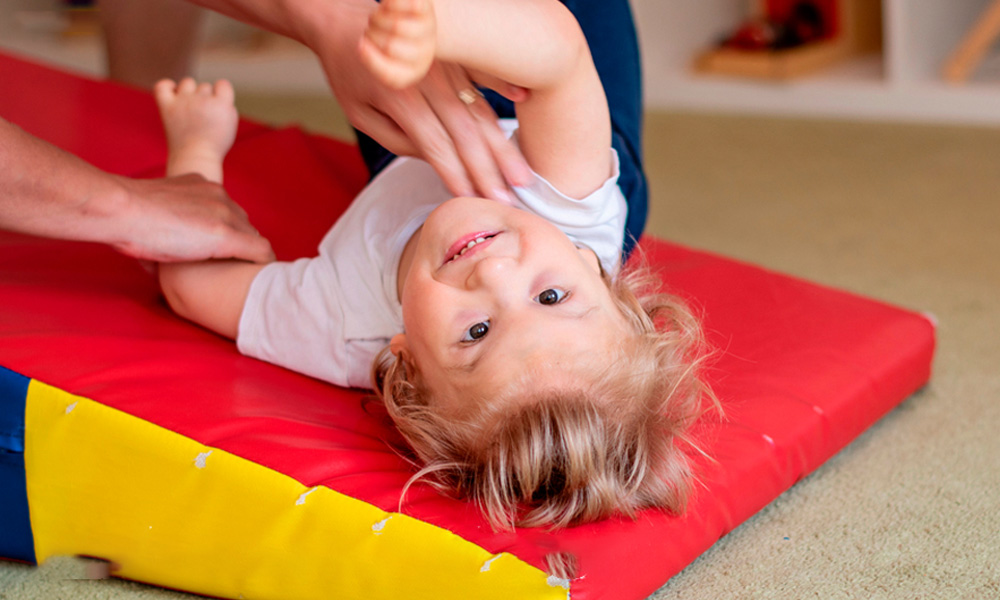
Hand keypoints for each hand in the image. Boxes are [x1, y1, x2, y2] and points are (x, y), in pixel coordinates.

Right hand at [113, 173, 274, 262]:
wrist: (121, 210)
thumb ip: (165, 219)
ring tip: (246, 272)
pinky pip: (259, 250)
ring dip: (248, 254)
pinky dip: (262, 261)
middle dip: (237, 242)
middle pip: (242, 222)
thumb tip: (157, 253)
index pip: (224, 209)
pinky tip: (261, 272)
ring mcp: (223, 214)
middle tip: (230, 264)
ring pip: (251, 236)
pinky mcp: (226, 235)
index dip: (222, 231)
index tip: (216, 248)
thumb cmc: (126, 216)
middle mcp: (217, 195)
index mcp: (200, 184)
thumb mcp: (153, 208)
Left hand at [309, 0, 531, 201]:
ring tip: (521, 174)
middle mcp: (428, 81)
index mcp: (401, 100)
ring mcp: (446, 65)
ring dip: (502, 146)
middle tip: (508, 200)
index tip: (475, 201)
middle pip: (466, 134)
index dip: (458, 177)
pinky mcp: (455, 55)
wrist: (344, 19)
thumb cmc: (350, 71)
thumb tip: (435, 160)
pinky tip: (523, 100)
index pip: (438, 147)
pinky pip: (484, 75)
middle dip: (489, 172)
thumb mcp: (359, 113)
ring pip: (480, 111)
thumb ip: (395, 140)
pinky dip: (504, 87)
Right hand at [358, 0, 435, 89]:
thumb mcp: (383, 56)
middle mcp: (424, 54)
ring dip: (377, 18)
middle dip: (372, 35)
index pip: (389, 74)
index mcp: (412, 72)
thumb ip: (372, 57)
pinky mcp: (426, 10)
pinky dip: (388, 5)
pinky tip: (386, 6)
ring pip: (397, 26)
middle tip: (370, 30)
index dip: (371, 59)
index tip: (360, 45)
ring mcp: (428, 31)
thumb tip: (363, 46)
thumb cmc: (395, 41)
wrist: (419, 20)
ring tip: (376, 17)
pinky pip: (405, 6)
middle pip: (389, 46)